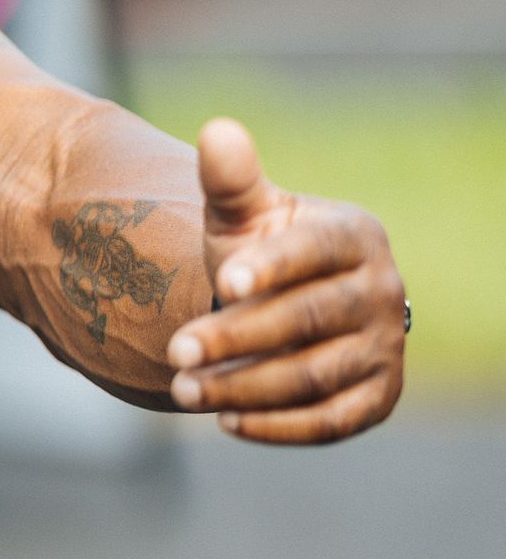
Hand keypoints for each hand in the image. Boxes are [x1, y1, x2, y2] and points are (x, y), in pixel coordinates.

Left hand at [167, 118, 405, 443]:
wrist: (293, 304)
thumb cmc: (259, 252)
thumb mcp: (242, 216)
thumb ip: (231, 179)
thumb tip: (217, 132)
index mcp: (355, 236)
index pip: (315, 251)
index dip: (271, 266)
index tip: (223, 281)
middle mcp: (382, 291)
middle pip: (307, 319)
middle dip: (236, 337)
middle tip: (174, 353)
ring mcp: (384, 347)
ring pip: (313, 376)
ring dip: (244, 388)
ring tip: (183, 392)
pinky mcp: (377, 398)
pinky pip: (330, 422)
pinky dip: (278, 427)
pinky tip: (226, 421)